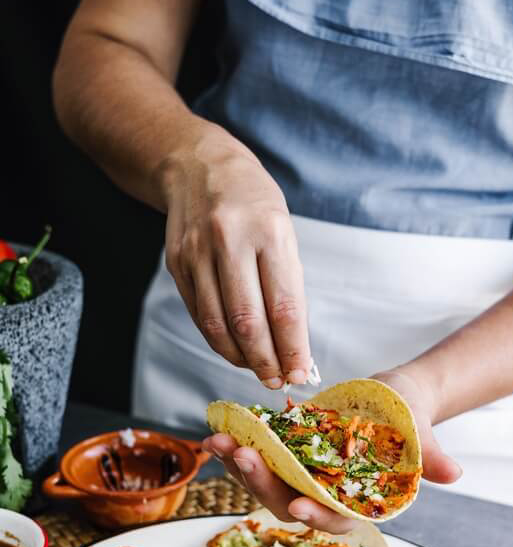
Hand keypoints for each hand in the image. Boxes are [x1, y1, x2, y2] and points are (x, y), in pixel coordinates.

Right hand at [162, 127, 311, 387]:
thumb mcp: (284, 231)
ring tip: (258, 370)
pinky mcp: (176, 263)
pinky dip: (218, 339)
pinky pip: (199, 314)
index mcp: (269, 231)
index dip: (292, 347)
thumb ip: (288, 284)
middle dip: (266, 360)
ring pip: (218, 324)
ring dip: (240, 357)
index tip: (301, 373)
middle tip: (278, 381)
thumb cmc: (254, 202)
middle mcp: (230, 241)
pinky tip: (234, 349)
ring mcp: (197, 252)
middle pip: (247, 321)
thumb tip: (294, 342)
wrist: (198, 165)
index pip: (283, 305)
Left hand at [202, 369, 461, 532]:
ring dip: (240, 466)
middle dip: (264, 483)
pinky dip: (234, 449)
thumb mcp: (422, 432)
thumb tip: (454, 473)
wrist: (392, 396)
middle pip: (290, 501)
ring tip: (219, 442)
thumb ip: (430, 457)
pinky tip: (216, 434)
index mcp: (358, 501)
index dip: (318, 515)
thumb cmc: (410, 417)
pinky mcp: (284, 459)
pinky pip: (256, 459)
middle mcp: (324, 496)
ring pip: (266, 483)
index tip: (299, 505)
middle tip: (245, 456)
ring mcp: (301, 478)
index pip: (338, 518)